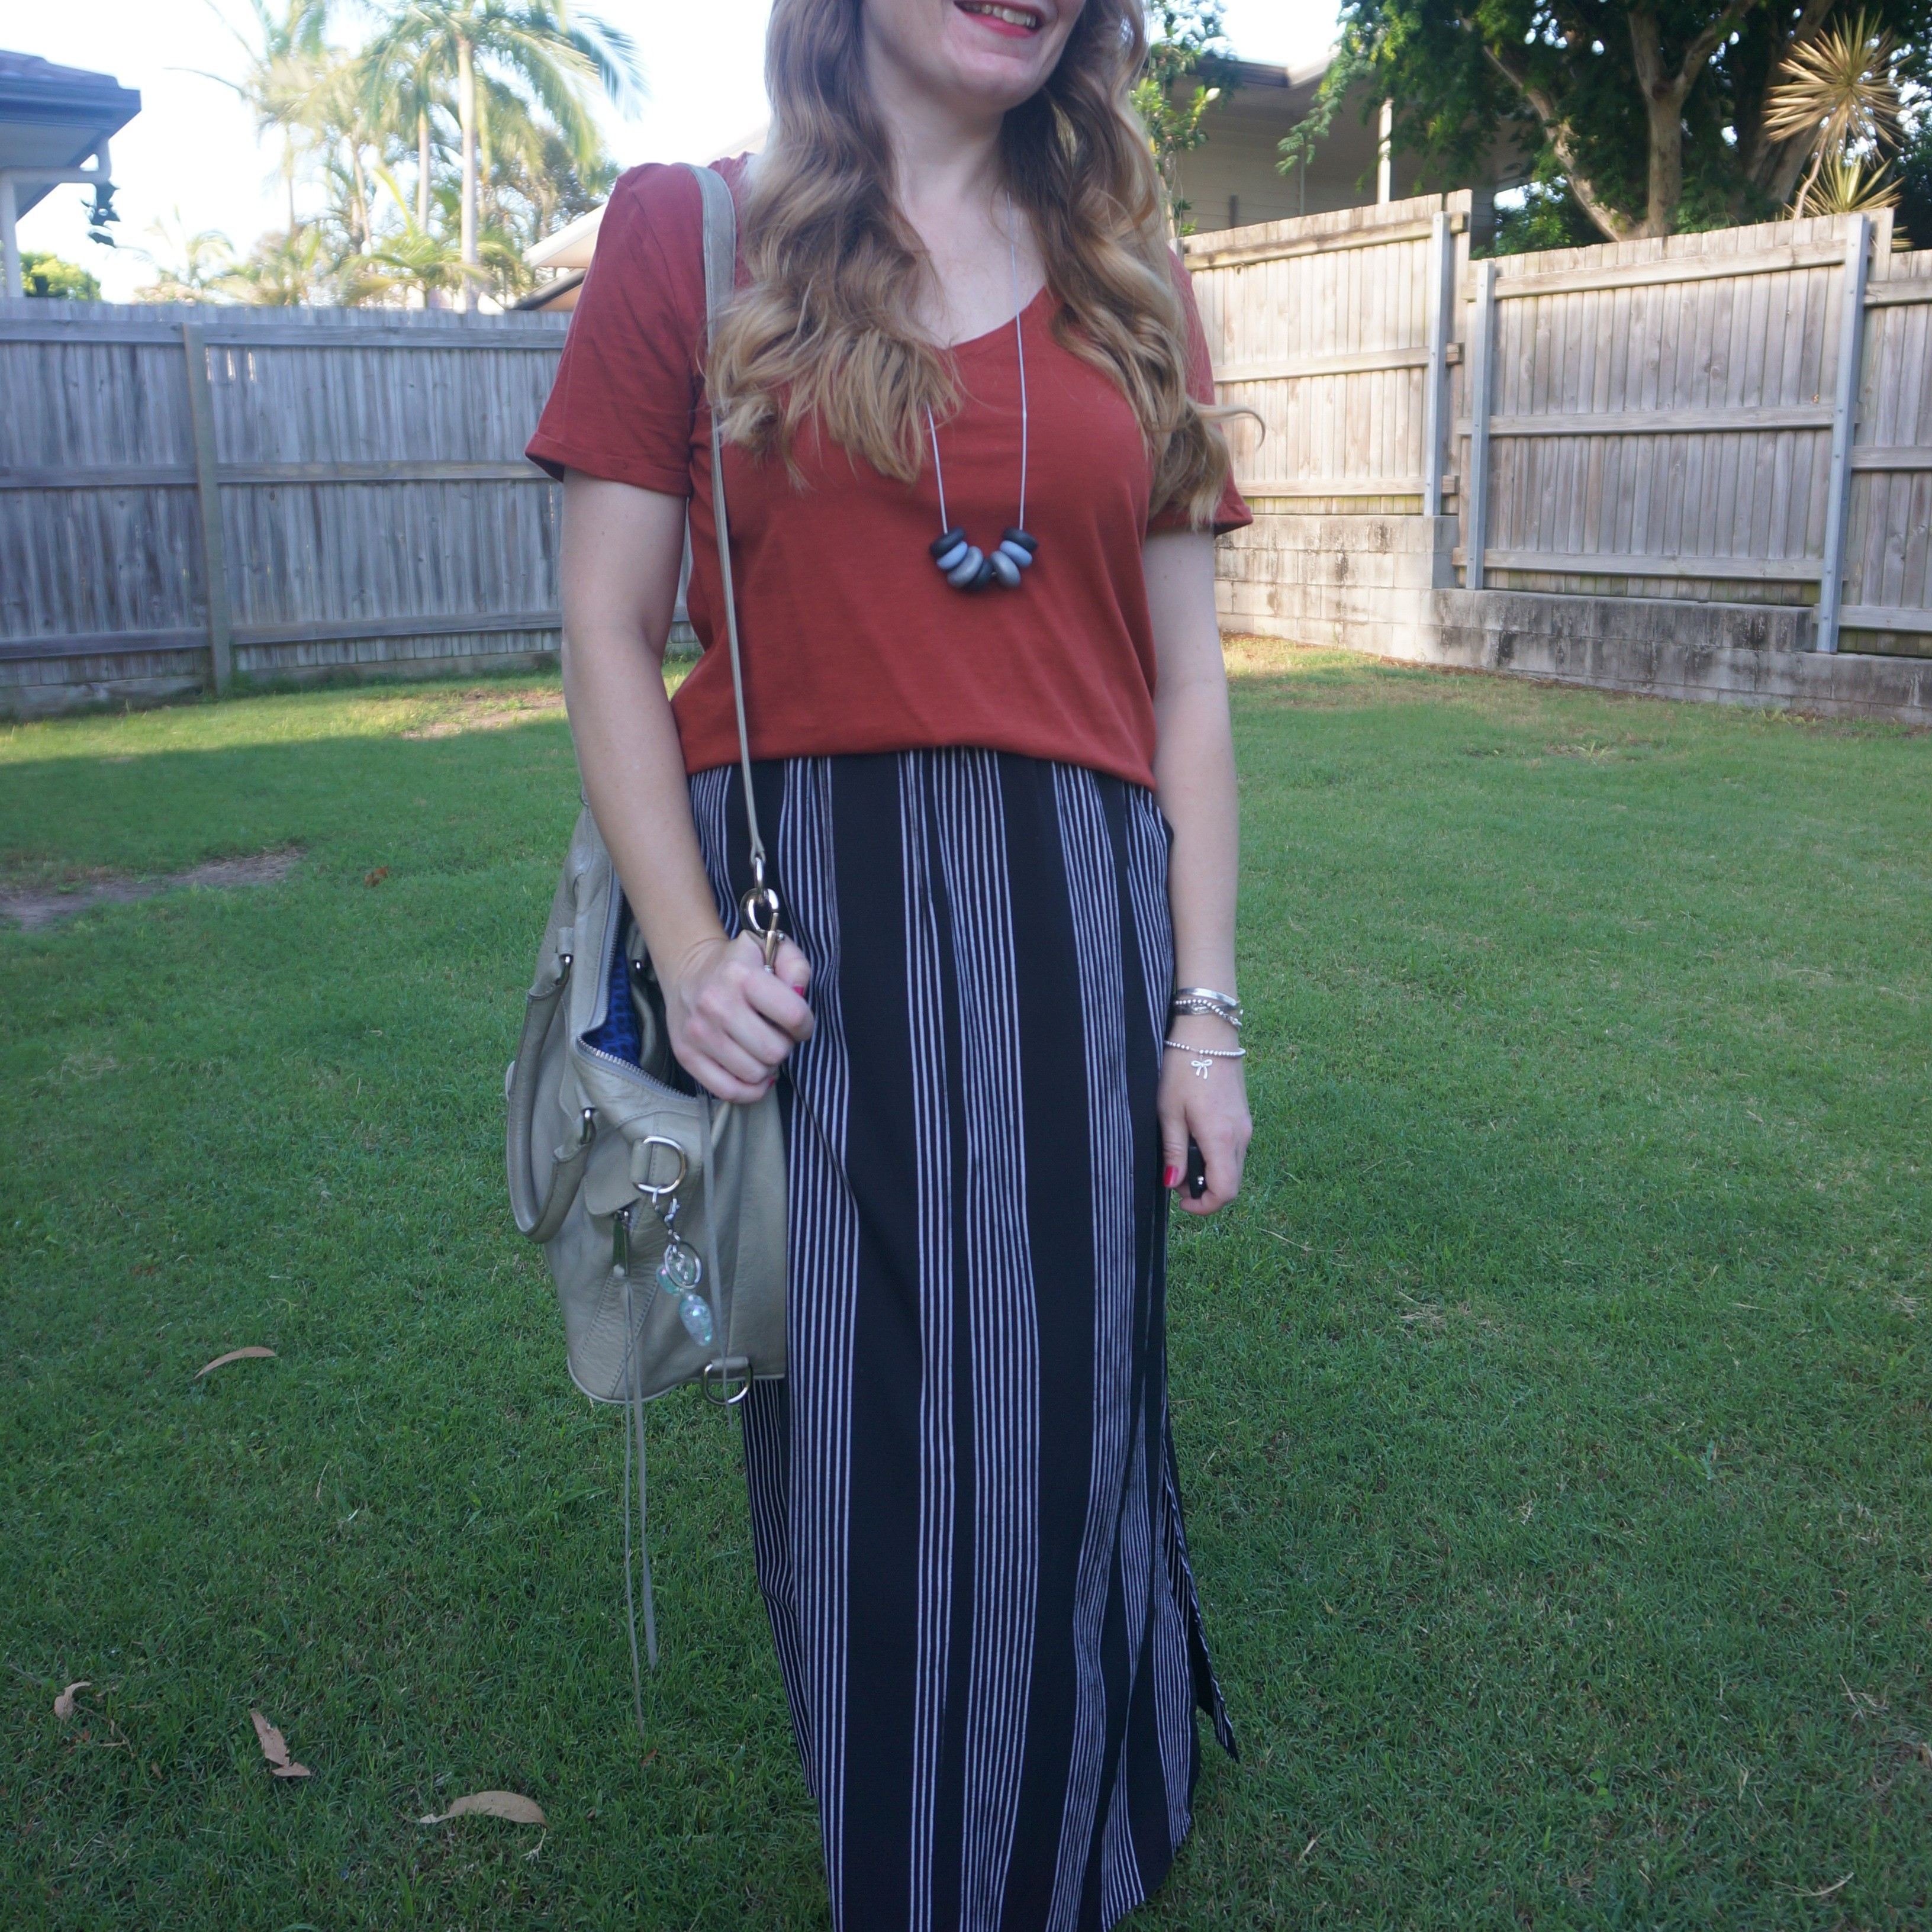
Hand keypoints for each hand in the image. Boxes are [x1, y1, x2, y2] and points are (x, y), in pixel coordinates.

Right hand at [664, 931, 813, 1102]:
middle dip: (784, 1046)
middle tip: (776, 1035)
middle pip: (774, 1051)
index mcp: (740, 975)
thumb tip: (799, 995)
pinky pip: (728, 1091)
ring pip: (754, 1073)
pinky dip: (749, 1090)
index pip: (793, 1016)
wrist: (687, 969)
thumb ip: (796, 968)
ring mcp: (698, 1033)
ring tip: (761, 1049)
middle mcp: (716, 1004)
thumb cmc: (738, 964)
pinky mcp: (686, 1055)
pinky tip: (753, 1074)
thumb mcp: (771, 950)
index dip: (805, 1025)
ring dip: (767, 1067)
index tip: (798, 1024)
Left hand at [1158, 1015, 1250, 1216]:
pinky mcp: (1243, 1116)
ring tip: (1182, 1154)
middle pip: (1231, 1183)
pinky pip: (1234, 1149)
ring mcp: (1246, 1125)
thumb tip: (1174, 1183)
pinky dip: (1216, 1156)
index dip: (1203, 1206)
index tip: (1179, 1200)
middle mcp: (1241, 1136)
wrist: (1207, 1031)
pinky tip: (1195, 1138)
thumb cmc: (1183, 1067)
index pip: (1224, 1192)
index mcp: (1222, 1138)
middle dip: (1204, 1190)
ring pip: (1233, 1167)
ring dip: (1210, 1172)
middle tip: (1174, 1176)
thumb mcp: (1169, 1112)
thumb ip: (1174, 1151)